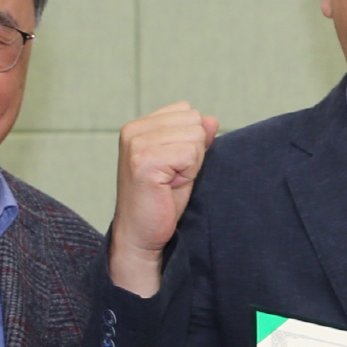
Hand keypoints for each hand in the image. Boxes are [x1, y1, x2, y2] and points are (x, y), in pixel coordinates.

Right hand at [109, 102, 219, 294]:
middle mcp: (134, 130)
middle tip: (172, 176)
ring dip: (191, 164)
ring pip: (195, 136)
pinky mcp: (144, 161)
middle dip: (193, 151)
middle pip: (194, 121)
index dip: (190, 141)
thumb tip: (212, 120)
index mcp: (139, 125)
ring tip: (169, 181)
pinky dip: (188, 173)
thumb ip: (195, 138)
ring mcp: (137, 144)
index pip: (187, 111)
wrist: (140, 235)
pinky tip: (168, 186)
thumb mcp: (182, 163)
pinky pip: (191, 154)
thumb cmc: (160, 200)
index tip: (172, 165)